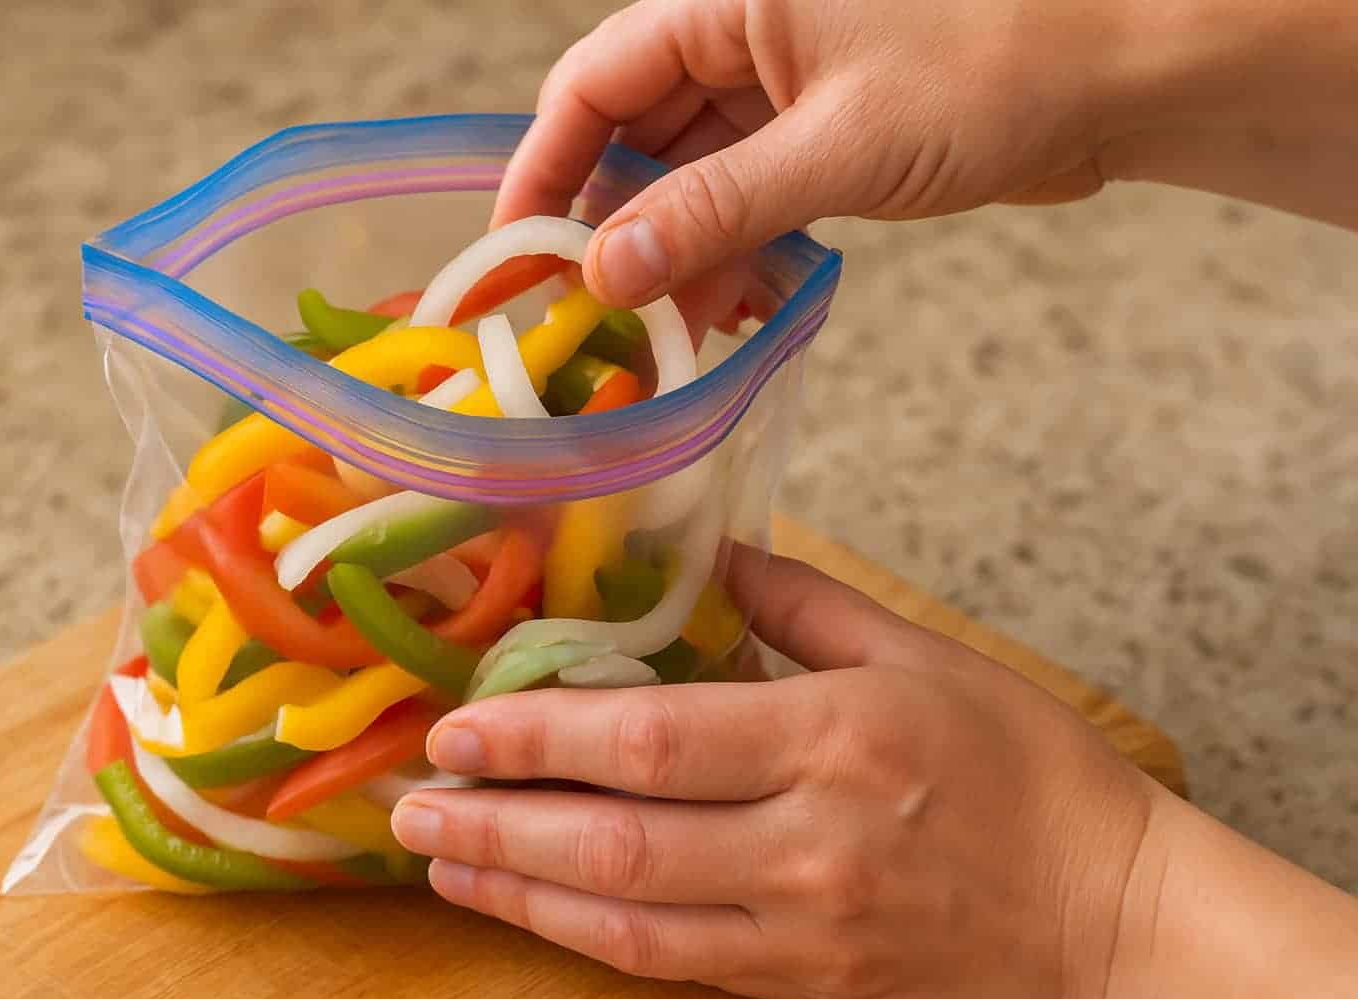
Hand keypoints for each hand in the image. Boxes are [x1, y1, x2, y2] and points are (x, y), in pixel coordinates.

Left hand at [390, 550, 1154, 998]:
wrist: (1116, 924)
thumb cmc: (1030, 774)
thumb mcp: (927, 658)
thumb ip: (807, 604)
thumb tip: (715, 551)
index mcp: (832, 737)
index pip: (648, 739)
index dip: (537, 735)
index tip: (458, 725)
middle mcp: (803, 840)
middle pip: (613, 839)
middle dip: (496, 823)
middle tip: (412, 807)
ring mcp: (800, 927)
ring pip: (624, 918)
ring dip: (516, 890)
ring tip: (439, 861)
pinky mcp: (804, 984)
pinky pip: (672, 963)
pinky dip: (586, 938)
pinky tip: (530, 911)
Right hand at [494, 0, 1357, 310]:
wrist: (1114, 79)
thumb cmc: (993, 70)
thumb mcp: (835, 146)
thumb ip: (714, 210)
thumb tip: (605, 271)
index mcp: (729, 3)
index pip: (596, 80)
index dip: (546, 165)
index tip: (516, 249)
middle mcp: (742, 41)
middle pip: (634, 137)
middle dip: (614, 228)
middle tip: (592, 316)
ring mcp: (781, 93)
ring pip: (689, 180)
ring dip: (677, 257)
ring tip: (672, 334)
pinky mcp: (819, 138)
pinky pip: (745, 200)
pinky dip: (733, 255)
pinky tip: (733, 309)